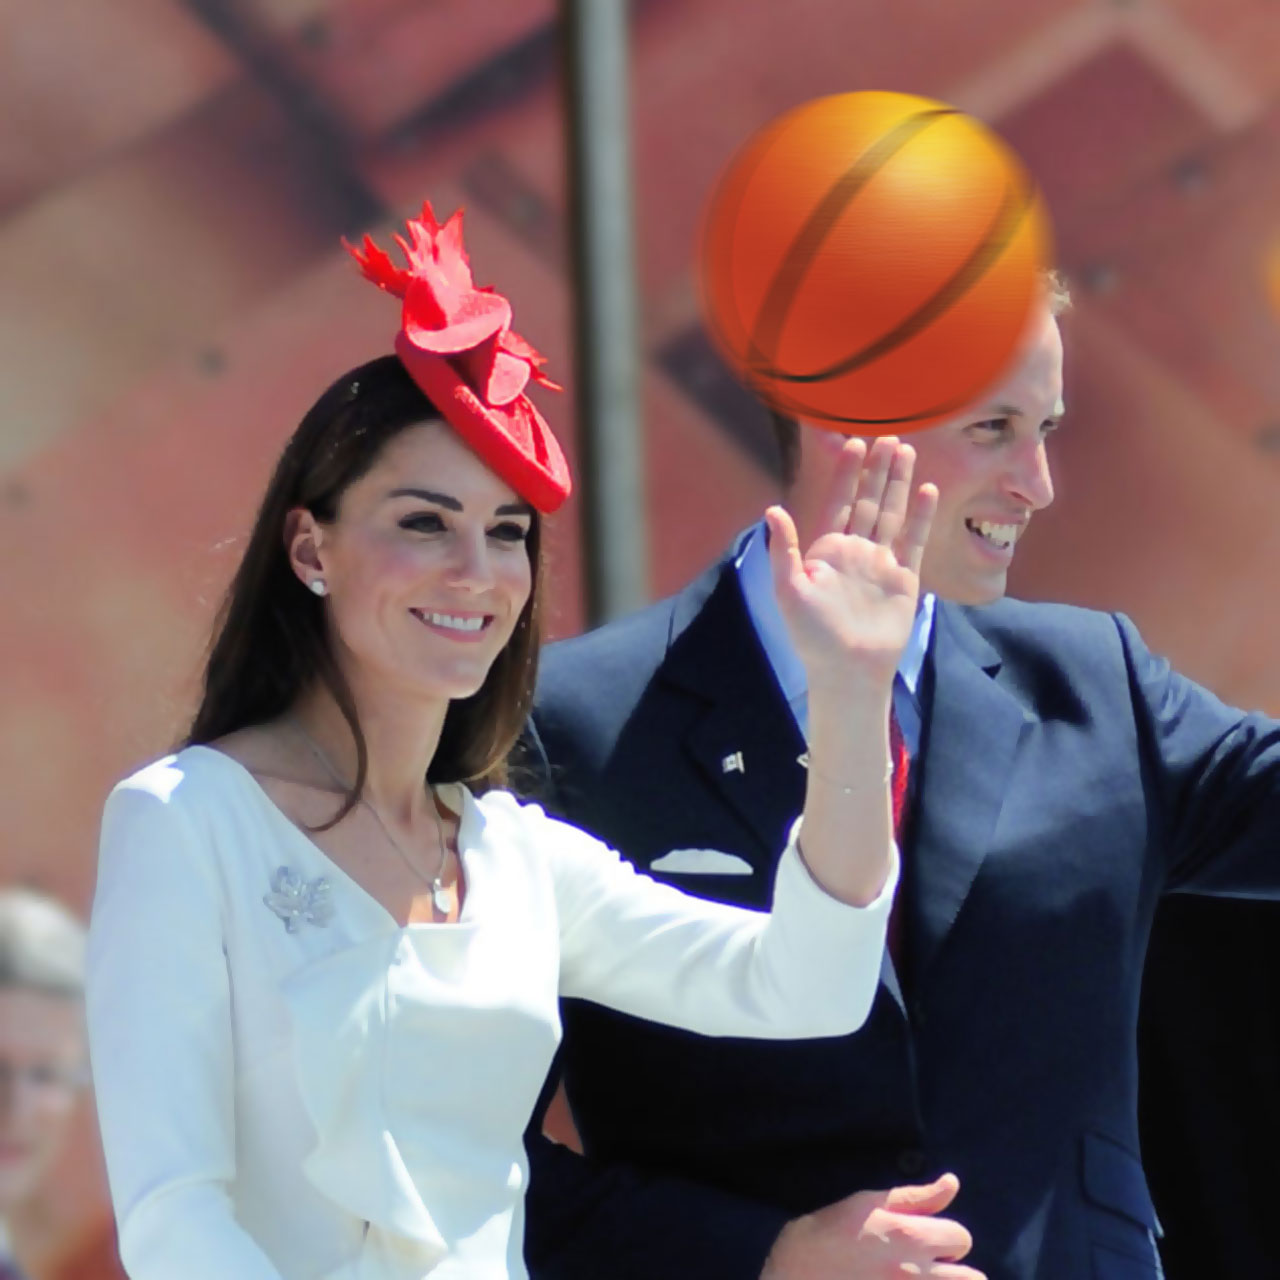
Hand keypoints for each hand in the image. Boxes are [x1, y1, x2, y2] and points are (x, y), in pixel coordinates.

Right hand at [760, 1174, 984, 1279]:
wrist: (792, 1278)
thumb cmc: (826, 1233)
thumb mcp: (866, 1203)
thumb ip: (914, 1197)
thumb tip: (952, 1183)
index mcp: (909, 1236)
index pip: (961, 1237)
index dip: (945, 1235)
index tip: (925, 1237)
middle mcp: (916, 1273)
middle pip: (971, 1278)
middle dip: (954, 1270)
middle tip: (926, 1266)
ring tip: (920, 1279)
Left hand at [767, 436, 936, 696]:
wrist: (848, 671)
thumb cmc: (812, 637)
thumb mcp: (789, 591)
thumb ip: (784, 550)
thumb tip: (772, 509)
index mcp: (826, 551)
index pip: (838, 503)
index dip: (845, 474)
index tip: (851, 443)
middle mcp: (854, 552)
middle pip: (868, 501)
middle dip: (876, 470)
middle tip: (887, 436)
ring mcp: (880, 563)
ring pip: (891, 514)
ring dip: (898, 484)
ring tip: (906, 451)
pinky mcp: (904, 578)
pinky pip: (913, 540)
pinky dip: (920, 516)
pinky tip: (926, 490)